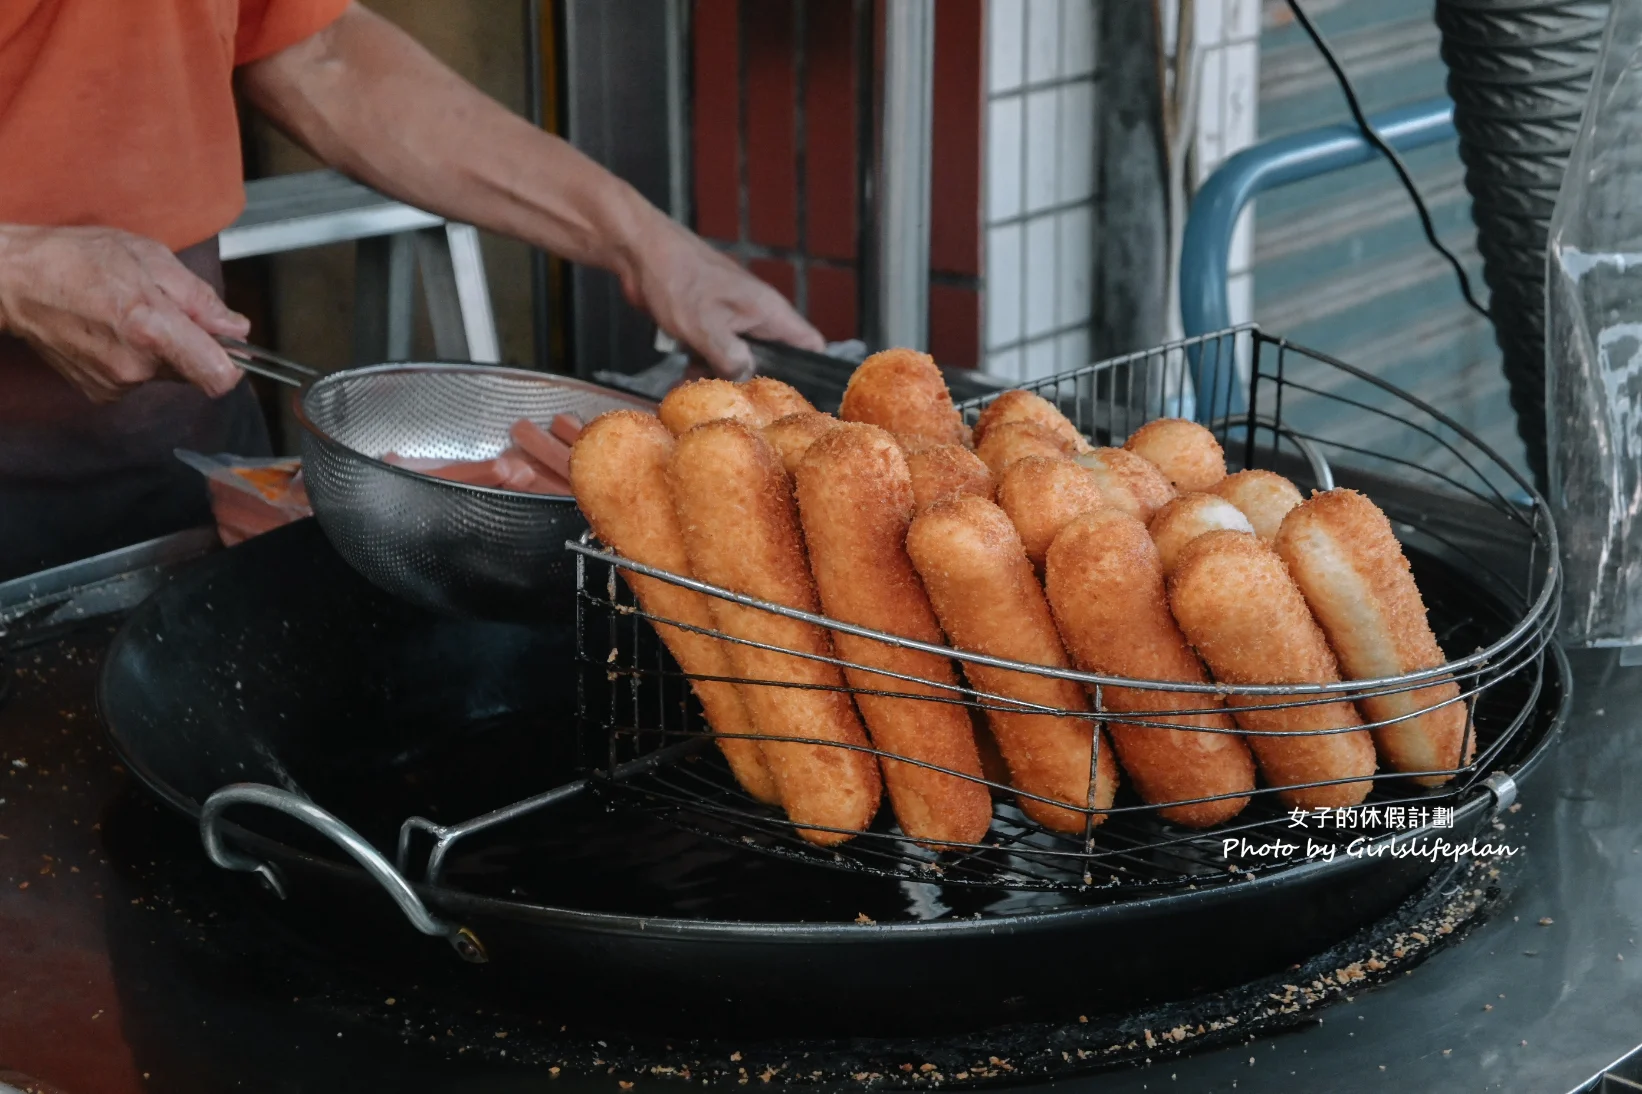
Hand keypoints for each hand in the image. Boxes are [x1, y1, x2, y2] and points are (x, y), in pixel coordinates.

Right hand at [0, 225, 249, 402]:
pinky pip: (138, 379)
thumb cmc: (78, 259)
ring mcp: (115, 383)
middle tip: (162, 310)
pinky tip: (109, 332)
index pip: (219, 377)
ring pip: (166, 375)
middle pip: (194, 372)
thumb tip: (235, 328)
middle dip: (191, 345)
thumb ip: (200, 299)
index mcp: (153, 330)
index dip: (232, 363)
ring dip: (160, 350)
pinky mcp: (99, 392)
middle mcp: (136, 366)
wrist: (14, 282)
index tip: (227, 346)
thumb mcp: (151, 258)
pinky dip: (134, 358)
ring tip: (128, 316)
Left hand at [613, 210, 823, 379]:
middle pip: (774, 360)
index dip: (811, 373)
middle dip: (756, 383)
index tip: (795, 399)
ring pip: (741, 361)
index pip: (810, 344)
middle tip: (736, 400)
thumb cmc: (676, 278)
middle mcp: (757, 316)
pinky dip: (703, 367)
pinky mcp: (711, 325)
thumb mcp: (705, 327)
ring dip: (722, 378)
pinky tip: (685, 376)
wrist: (640, 254)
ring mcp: (734, 320)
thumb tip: (746, 379)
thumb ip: (731, 358)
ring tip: (700, 386)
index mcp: (769, 311)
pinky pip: (717, 355)